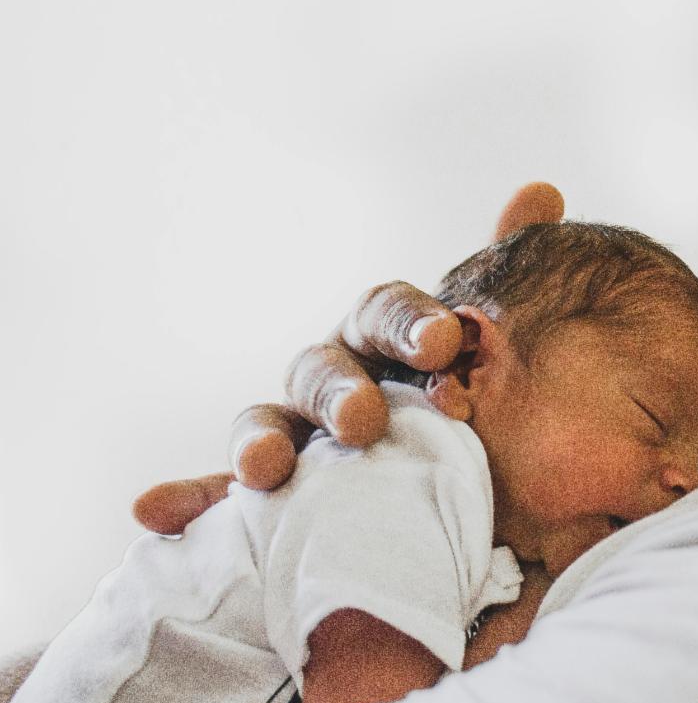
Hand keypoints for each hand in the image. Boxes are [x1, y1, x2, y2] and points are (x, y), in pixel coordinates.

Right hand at [133, 182, 565, 534]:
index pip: (389, 312)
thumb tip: (540, 191)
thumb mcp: (492, 345)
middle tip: (366, 420)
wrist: (467, 483)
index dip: (413, 322)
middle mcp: (334, 376)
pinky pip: (223, 495)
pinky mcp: (277, 496)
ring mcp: (299, 432)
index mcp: (384, 336)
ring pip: (267, 423)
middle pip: (323, 368)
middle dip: (340, 391)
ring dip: (258, 439)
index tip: (447, 340)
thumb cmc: (466, 397)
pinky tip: (152, 511)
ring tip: (265, 467)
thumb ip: (508, 275)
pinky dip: (190, 499)